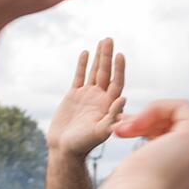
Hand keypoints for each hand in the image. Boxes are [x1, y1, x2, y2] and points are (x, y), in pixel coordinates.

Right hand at [49, 38, 126, 156]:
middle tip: (109, 39)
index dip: (119, 69)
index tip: (120, 54)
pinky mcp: (74, 96)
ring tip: (103, 41)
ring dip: (98, 57)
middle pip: (106, 73)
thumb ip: (112, 117)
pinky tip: (85, 53)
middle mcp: (100, 98)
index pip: (117, 82)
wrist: (65, 149)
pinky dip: (82, 65)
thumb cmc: (84, 144)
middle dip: (107, 56)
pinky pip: (79, 76)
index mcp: (109, 106)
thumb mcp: (101, 132)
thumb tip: (123, 99)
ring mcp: (88, 96)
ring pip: (94, 72)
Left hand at [106, 100, 188, 188]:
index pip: (175, 145)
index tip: (122, 134)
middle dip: (146, 123)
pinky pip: (181, 107)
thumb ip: (146, 172)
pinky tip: (134, 122)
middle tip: (118, 128)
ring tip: (121, 129)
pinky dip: (156, 108)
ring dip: (147, 117)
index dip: (148, 132)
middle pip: (178, 130)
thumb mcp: (136, 185)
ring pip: (179, 118)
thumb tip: (145, 158)